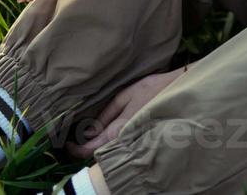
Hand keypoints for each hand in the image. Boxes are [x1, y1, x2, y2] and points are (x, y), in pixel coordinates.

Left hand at [66, 63, 195, 157]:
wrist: (179, 92)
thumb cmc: (151, 90)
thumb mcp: (124, 96)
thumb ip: (105, 116)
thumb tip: (88, 132)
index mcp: (118, 131)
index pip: (89, 151)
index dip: (75, 149)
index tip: (68, 142)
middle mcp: (125, 142)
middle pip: (98, 156)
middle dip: (85, 149)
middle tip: (76, 136)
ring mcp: (134, 144)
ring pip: (109, 152)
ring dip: (97, 146)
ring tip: (89, 133)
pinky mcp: (140, 142)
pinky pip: (120, 148)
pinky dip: (109, 144)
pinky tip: (106, 133)